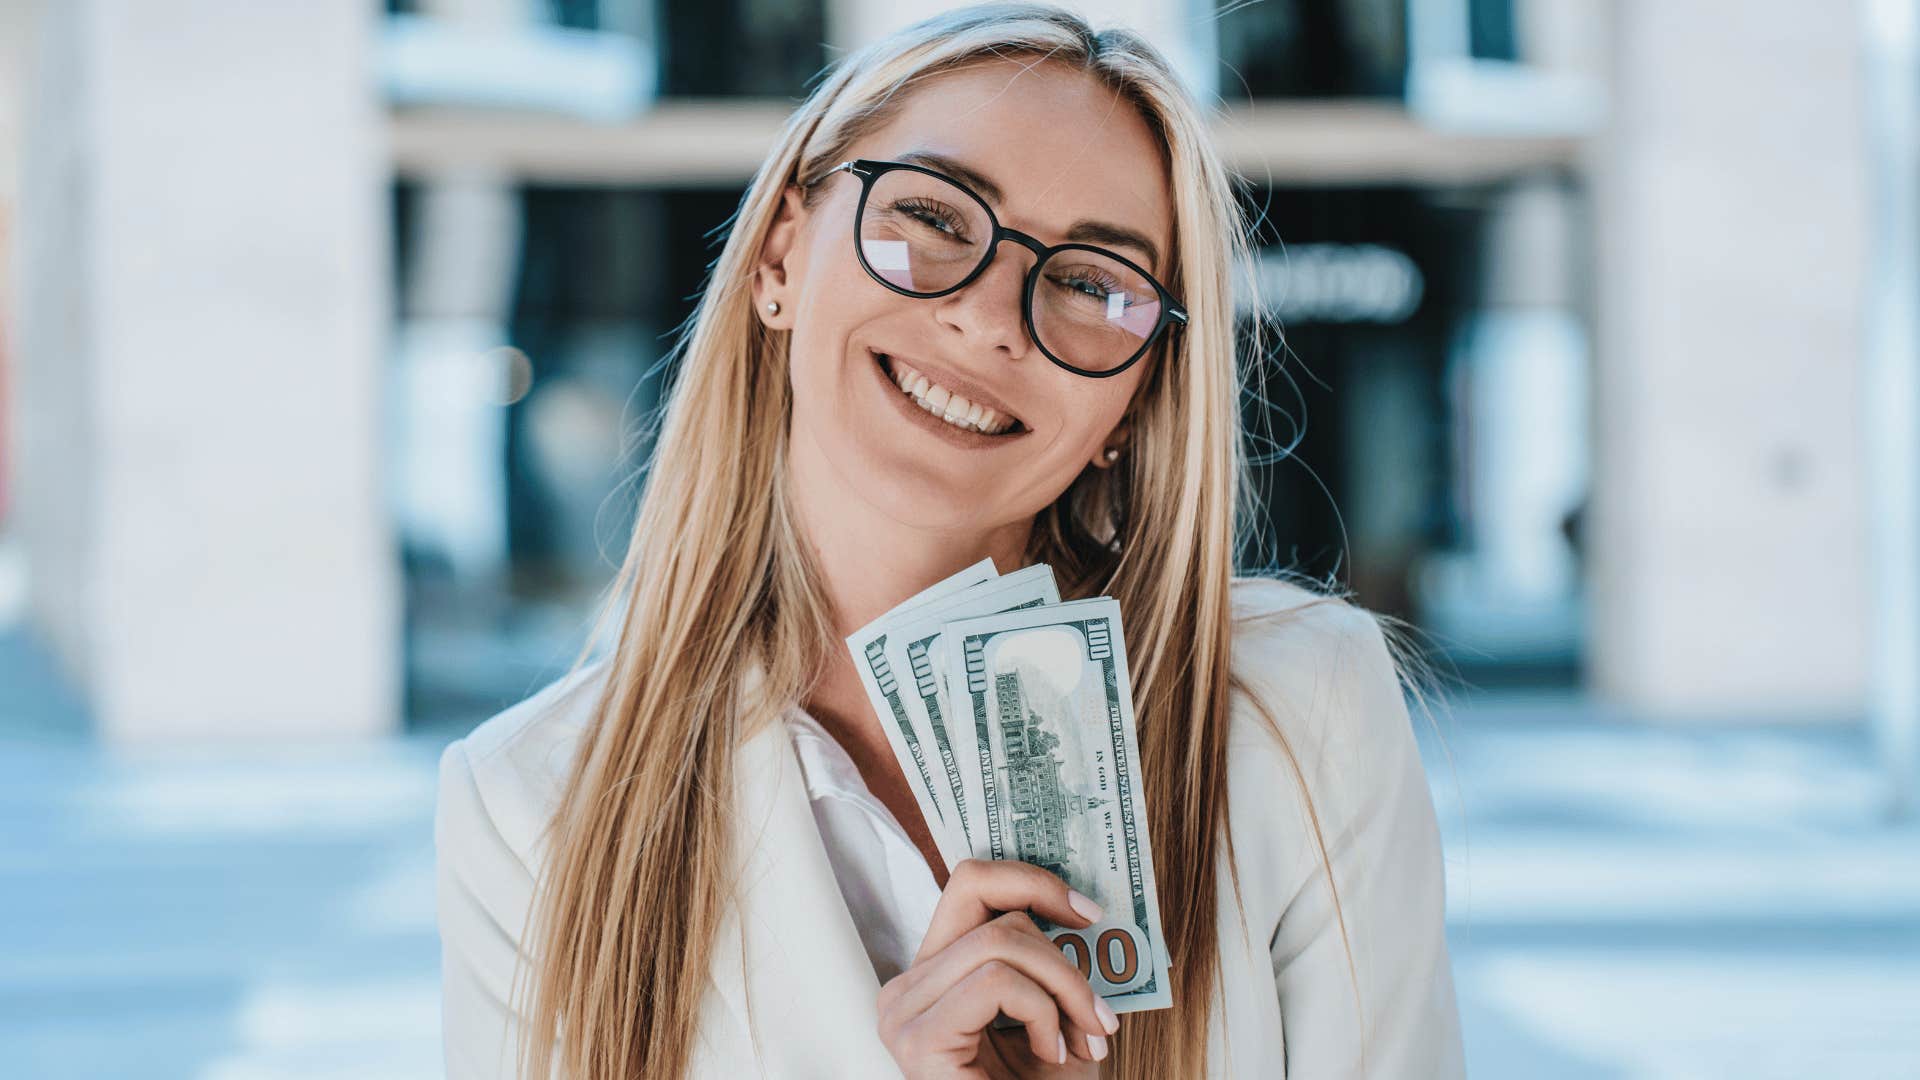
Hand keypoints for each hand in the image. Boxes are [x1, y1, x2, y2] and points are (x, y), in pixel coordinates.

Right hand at [877, 858, 1122, 1078]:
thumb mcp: (1054, 1017)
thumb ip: (1051, 964)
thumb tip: (1085, 909)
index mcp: (933, 976)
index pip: (970, 884)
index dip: (1032, 881)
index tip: (1090, 913)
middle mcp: (906, 988)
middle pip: (991, 911)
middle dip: (1063, 955)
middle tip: (1100, 1013)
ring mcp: (903, 1013)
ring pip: (1000, 942)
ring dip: (1065, 989)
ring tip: (1086, 1040)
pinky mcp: (917, 1039)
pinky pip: (995, 982)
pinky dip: (1043, 1014)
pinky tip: (1052, 1055)